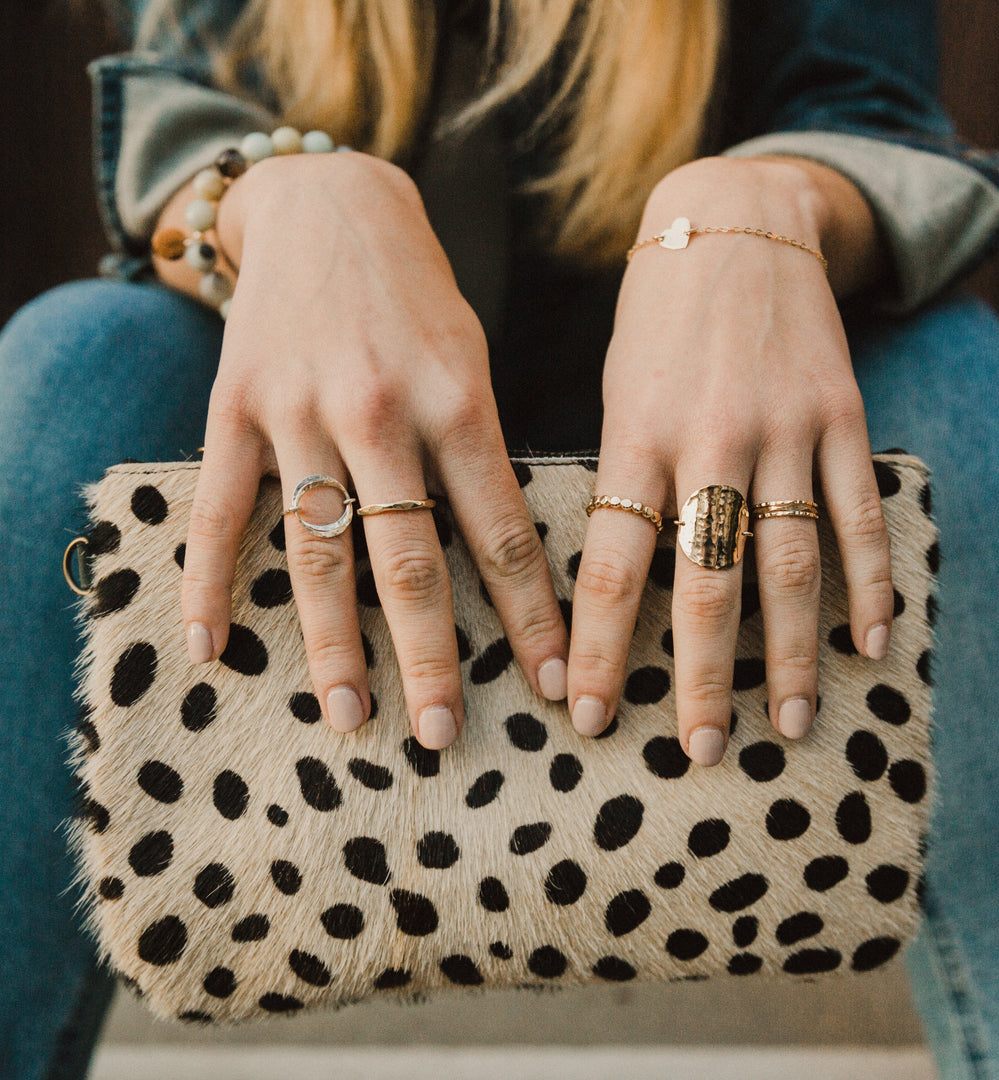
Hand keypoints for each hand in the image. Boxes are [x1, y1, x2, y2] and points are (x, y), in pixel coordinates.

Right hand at [178, 151, 568, 746]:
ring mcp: (299, 411)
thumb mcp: (473, 361)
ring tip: (348, 717)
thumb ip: (483, 453)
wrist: (331, 204)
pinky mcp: (234, 405)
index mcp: (459, 402)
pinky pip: (217, 508)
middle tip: (444, 734)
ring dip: (333, 644)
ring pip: (317, 550)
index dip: (530, 617)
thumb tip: (509, 560)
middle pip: (409, 560)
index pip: (501, 534)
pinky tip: (213, 648)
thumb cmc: (419, 299)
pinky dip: (210, 582)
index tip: (555, 685)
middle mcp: (379, 412)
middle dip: (431, 655)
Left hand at [566, 156, 892, 763]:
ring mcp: (783, 429)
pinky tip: (873, 641)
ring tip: (790, 723)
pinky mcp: (840, 415)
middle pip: (704, 583)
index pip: (609, 565)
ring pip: (788, 563)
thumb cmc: (653, 321)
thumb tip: (608, 580)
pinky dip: (870, 581)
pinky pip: (858, 512)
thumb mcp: (611, 393)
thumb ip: (617, 481)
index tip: (584, 714)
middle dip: (699, 676)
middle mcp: (707, 441)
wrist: (732, 219)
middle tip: (698, 751)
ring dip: (792, 653)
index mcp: (632, 437)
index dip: (595, 647)